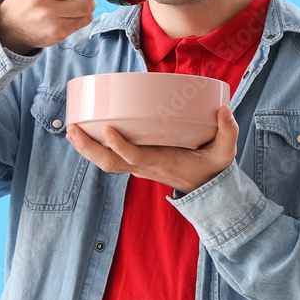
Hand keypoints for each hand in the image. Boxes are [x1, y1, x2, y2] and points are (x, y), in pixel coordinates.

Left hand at [65, 105, 239, 194]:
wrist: (207, 190)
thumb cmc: (212, 168)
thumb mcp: (225, 152)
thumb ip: (228, 131)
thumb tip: (224, 109)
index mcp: (163, 162)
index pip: (137, 156)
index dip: (119, 145)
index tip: (106, 128)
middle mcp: (146, 166)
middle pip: (111, 162)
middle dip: (89, 148)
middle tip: (72, 129)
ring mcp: (140, 168)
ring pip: (107, 164)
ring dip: (86, 150)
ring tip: (71, 131)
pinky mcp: (138, 165)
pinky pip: (112, 161)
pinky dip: (95, 151)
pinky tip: (84, 138)